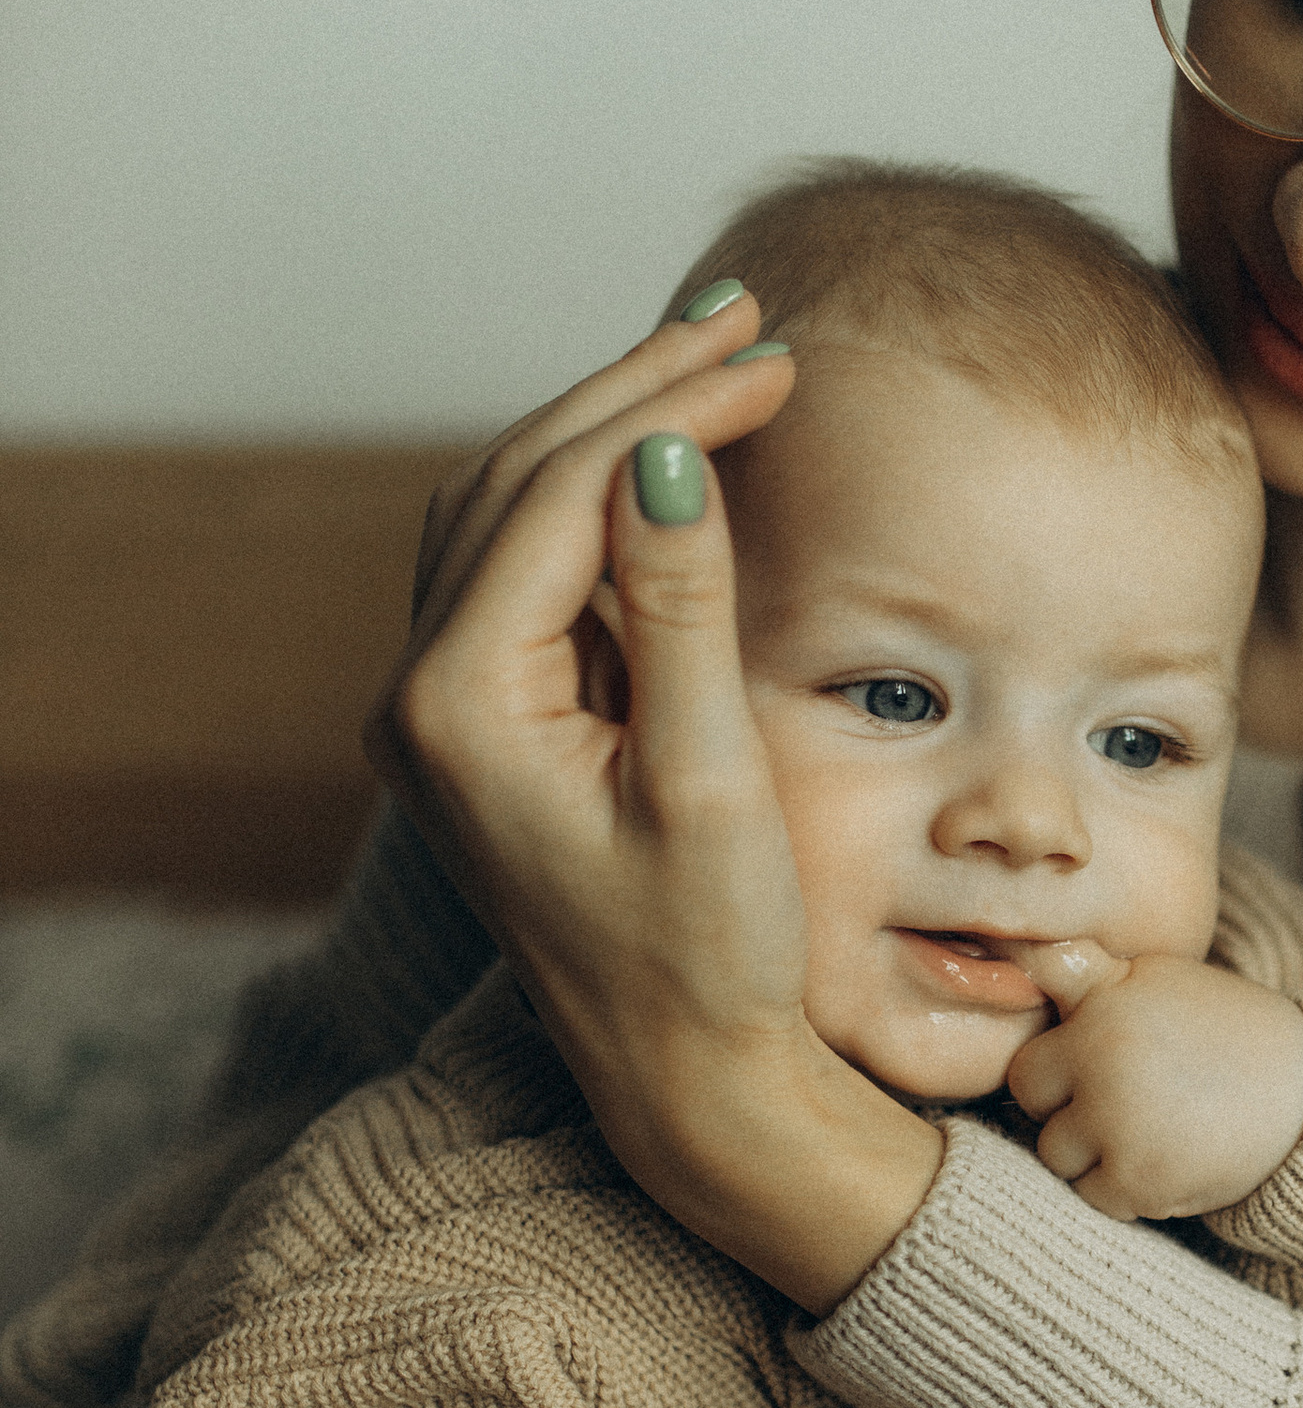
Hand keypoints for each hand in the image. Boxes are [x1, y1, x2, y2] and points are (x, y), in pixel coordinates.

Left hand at [365, 296, 941, 1311]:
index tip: (775, 362)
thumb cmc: (708, 958)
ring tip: (711, 363)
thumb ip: (680, 609)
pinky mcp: (484, 728)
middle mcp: (422, 698)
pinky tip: (664, 465)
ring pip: (511, 516)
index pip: (559, 496)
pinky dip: (592, 503)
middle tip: (746, 325)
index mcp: (458, 705)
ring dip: (606, 432)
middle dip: (634, 394)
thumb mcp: (710, 780)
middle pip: (518, 483)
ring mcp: (444, 712)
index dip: (669, 412)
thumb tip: (666, 452)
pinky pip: (525, 574)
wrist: (683, 1082)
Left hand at [1007, 948, 1302, 1222]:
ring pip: (1059, 1158)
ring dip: (1094, 1155)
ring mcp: (1119, 1127)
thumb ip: (1084, 977)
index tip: (1100, 1073)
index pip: (1027, 1066)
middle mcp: (1102, 1065)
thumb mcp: (1157, 982)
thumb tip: (1013, 951)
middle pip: (1034, 1112)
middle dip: (1067, 1112)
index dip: (1060, 1073)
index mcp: (1103, 1011)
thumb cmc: (1226, 1033)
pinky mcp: (1141, 1181)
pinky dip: (1126, 1190)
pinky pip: (1097, 1198)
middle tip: (1129, 1104)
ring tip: (1152, 1131)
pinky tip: (1169, 1160)